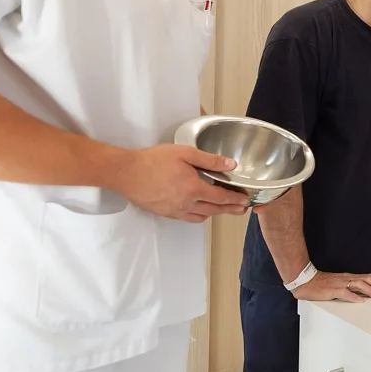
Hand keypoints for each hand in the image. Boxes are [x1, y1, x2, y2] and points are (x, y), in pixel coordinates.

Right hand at [115, 144, 250, 222]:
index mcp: (193, 189)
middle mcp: (185, 204)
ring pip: (200, 216)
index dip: (235, 199)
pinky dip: (197, 214)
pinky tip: (198, 209)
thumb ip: (210, 160)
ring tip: (221, 209)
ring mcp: (174, 211)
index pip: (221, 197)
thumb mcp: (185, 153)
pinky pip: (186, 217)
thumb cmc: (152, 161)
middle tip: (240, 209)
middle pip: (213, 210)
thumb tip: (231, 165)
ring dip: (213, 213)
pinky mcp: (164, 213)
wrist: (125, 173)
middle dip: (229, 210)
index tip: (245, 200)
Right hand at [292, 270, 370, 302]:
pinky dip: (353, 296)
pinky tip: (360, 300)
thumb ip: (350, 288)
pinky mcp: (332, 289)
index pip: (368, 277)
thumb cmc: (321, 284)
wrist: (306, 281)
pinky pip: (345, 292)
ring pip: (359, 284)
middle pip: (367, 279)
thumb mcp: (339, 285)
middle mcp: (346, 278)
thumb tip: (362, 295)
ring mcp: (340, 283)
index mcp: (348, 277)